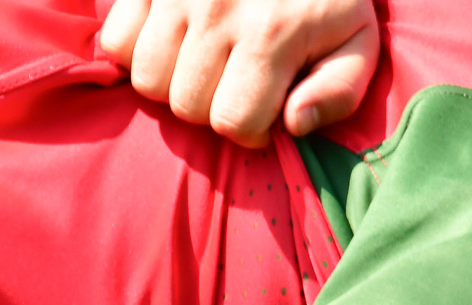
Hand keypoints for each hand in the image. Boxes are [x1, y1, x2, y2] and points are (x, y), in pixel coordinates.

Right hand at [99, 0, 379, 146]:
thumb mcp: (355, 38)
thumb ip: (339, 91)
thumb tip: (294, 125)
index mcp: (272, 34)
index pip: (233, 122)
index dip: (251, 127)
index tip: (264, 107)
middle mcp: (218, 11)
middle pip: (186, 107)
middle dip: (213, 104)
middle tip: (236, 78)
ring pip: (148, 82)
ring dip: (173, 82)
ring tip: (204, 60)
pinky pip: (116, 43)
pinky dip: (136, 51)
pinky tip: (173, 39)